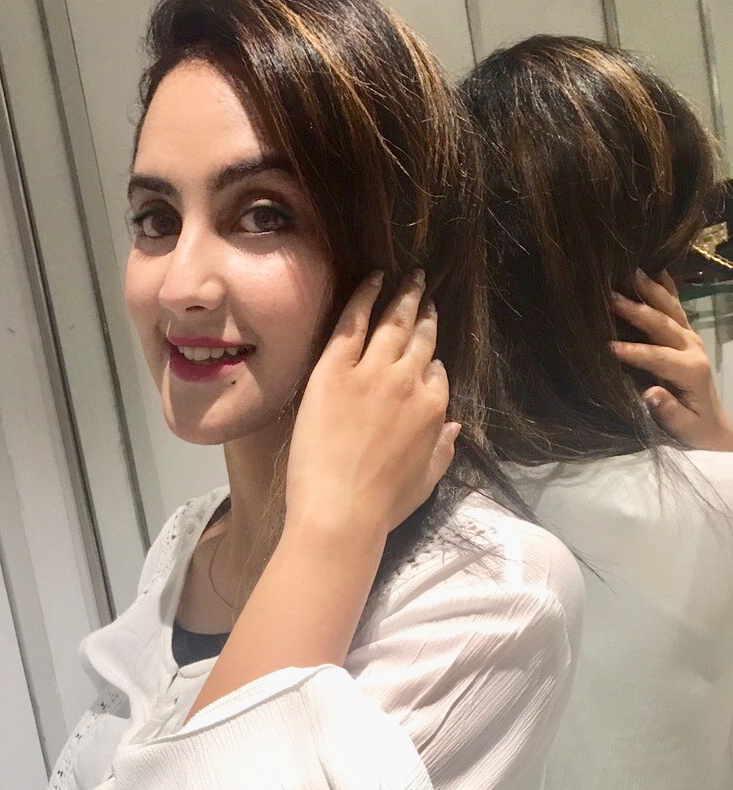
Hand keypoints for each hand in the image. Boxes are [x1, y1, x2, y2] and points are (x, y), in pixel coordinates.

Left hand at [285, 269, 460, 540]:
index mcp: (434, 409)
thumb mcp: (427, 480)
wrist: (340, 512)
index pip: (437, 372)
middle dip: (425, 313)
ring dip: (404, 296)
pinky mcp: (334, 370)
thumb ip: (443, 449)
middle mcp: (408, 382)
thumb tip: (455, 426)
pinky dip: (365, 295)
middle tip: (425, 291)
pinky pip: (352, 321)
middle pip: (420, 338)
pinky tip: (373, 277)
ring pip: (393, 323)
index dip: (431, 361)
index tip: (426, 354)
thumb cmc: (383, 506)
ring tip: (409, 278)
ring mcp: (371, 372)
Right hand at [610, 268, 732, 450]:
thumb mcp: (684, 429)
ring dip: (651, 291)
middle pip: (663, 325)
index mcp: (691, 371)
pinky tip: (658, 271)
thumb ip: (669, 411)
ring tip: (633, 272)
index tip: (608, 347)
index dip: (634, 352)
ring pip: (672, 309)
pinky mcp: (690, 336)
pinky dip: (668, 289)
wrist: (714, 425)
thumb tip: (650, 393)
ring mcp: (693, 339)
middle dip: (637, 311)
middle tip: (611, 297)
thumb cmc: (694, 430)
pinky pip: (678, 308)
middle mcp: (694, 349)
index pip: (658, 357)